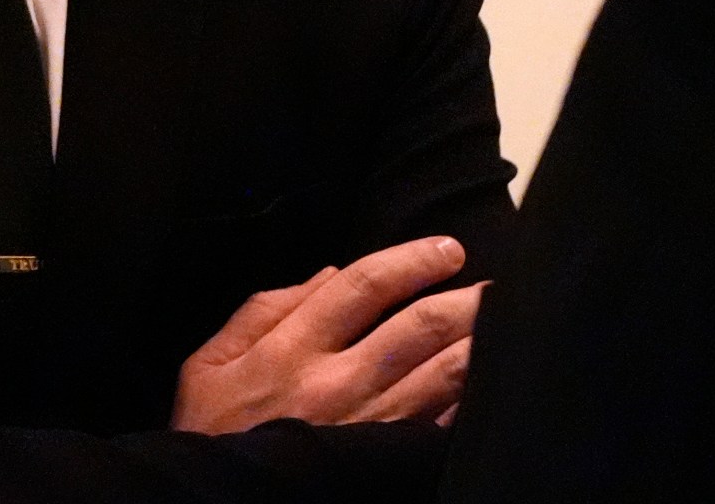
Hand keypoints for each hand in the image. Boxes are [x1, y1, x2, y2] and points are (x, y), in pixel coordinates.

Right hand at [170, 236, 484, 434]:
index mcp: (291, 350)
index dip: (413, 260)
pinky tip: (489, 381)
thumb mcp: (209, 366)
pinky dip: (468, 399)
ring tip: (504, 321)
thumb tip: (327, 275)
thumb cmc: (210, 438)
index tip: (448, 250)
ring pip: (443, 373)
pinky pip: (441, 425)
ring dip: (480, 342)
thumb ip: (261, 310)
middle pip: (419, 325)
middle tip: (496, 283)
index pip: (365, 285)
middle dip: (466, 297)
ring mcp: (369, 427)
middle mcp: (337, 384)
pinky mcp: (387, 464)